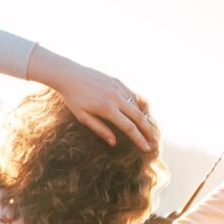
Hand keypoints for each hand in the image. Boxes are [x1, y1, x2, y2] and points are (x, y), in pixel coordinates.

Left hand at [26, 45, 155, 150]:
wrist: (70, 75)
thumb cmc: (73, 99)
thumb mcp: (83, 117)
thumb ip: (100, 130)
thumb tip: (114, 143)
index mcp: (107, 109)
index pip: (129, 128)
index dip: (140, 139)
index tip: (147, 148)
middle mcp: (116, 98)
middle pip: (139, 117)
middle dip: (148, 131)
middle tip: (153, 142)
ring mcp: (118, 88)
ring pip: (136, 106)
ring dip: (143, 119)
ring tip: (146, 130)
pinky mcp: (118, 82)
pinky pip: (131, 96)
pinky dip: (135, 106)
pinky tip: (136, 115)